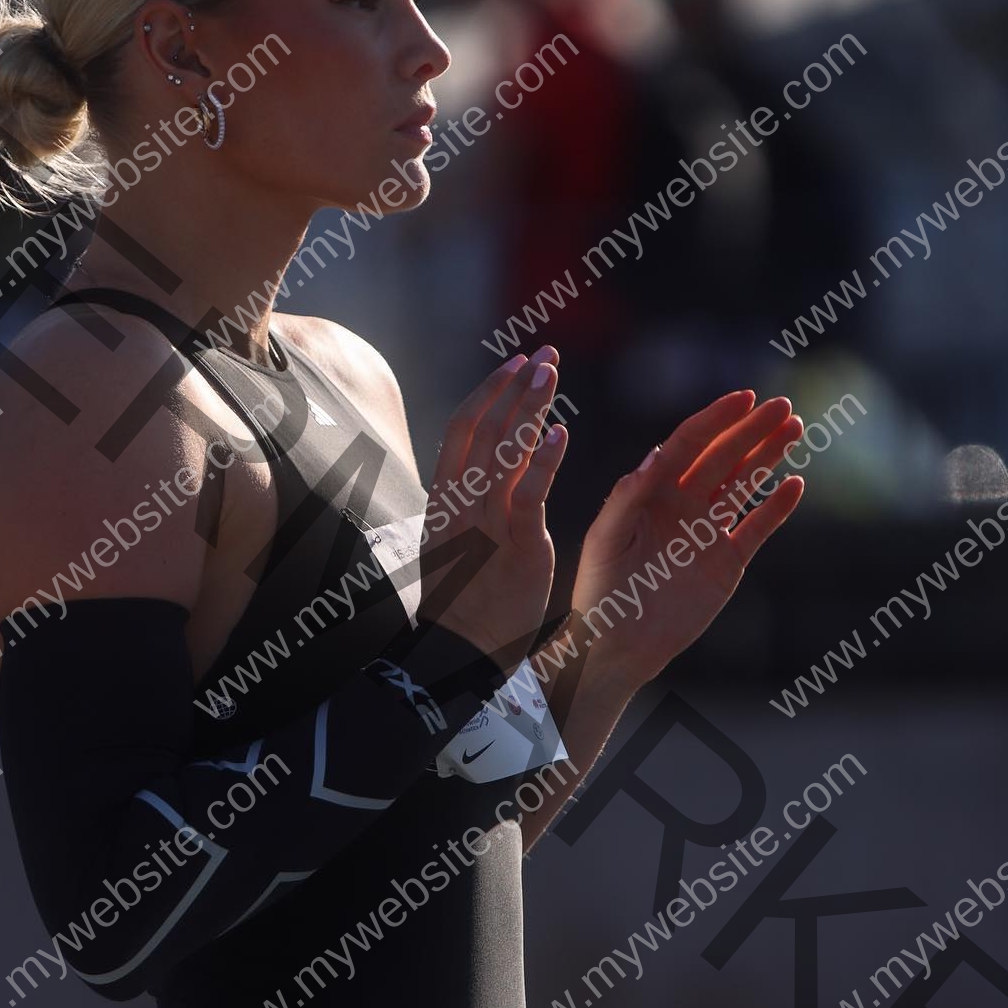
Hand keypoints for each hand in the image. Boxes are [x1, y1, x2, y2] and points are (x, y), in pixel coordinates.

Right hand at [418, 347, 568, 672]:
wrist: (460, 653)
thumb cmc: (463, 601)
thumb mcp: (458, 542)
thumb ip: (472, 503)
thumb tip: (485, 469)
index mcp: (445, 498)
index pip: (462, 429)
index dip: (489, 391)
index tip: (514, 362)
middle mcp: (462, 503)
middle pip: (485, 428)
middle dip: (515, 387)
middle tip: (544, 354)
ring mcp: (486, 523)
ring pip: (504, 451)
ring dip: (529, 407)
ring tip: (551, 373)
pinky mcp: (516, 547)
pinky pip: (529, 495)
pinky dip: (544, 462)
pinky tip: (561, 434)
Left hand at [572, 389, 804, 687]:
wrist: (617, 646)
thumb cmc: (600, 591)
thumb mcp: (605, 540)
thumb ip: (628, 498)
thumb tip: (656, 455)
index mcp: (652, 492)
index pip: (689, 444)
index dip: (716, 420)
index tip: (744, 398)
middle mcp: (683, 504)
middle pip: (724, 457)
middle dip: (752, 430)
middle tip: (783, 405)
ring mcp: (707, 531)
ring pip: (744, 484)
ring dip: (768, 456)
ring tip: (795, 427)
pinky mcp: (727, 562)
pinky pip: (757, 528)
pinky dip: (777, 508)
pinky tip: (796, 484)